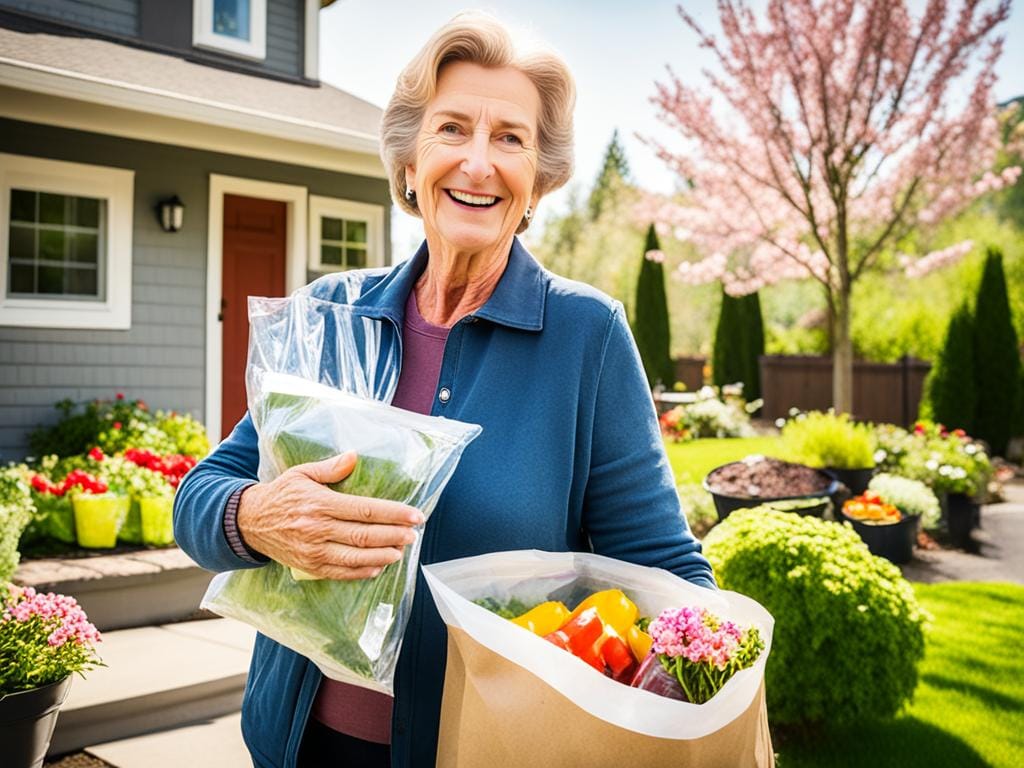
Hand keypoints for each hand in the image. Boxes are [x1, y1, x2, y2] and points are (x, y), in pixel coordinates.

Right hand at [236, 451, 423, 579]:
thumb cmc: (281, 494)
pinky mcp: (310, 567)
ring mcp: (314, 551)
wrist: (250, 522)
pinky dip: (362, 572)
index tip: (415, 515)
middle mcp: (318, 529)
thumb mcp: (302, 473)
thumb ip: (330, 468)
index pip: (365, 510)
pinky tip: (379, 567)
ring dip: (383, 556)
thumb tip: (354, 456)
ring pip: (356, 557)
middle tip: (414, 534)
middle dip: (394, 536)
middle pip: (365, 535)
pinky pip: (341, 572)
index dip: (394, 514)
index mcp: (321, 503)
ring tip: (401, 551)